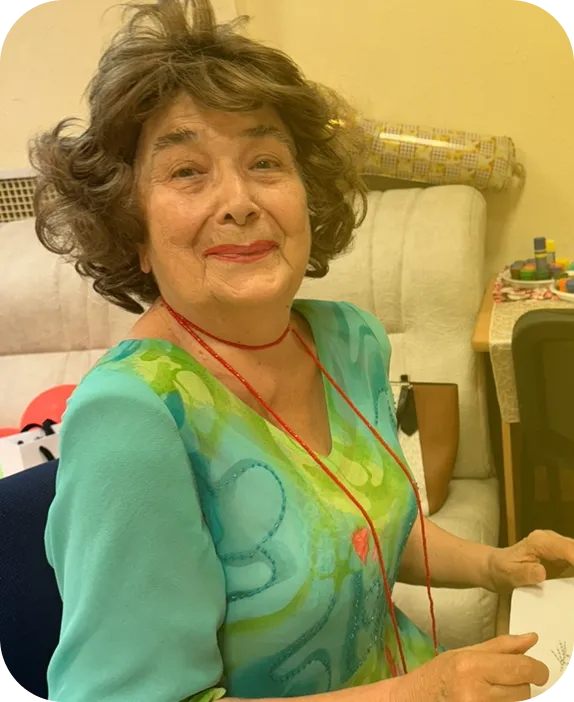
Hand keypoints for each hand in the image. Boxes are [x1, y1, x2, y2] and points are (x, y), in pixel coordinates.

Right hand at [398, 633, 548, 701]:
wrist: (414, 700)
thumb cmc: (439, 674)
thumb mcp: (465, 653)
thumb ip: (501, 647)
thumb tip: (532, 638)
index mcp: (472, 666)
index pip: (522, 668)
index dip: (537, 669)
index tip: (538, 670)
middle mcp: (476, 693)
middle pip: (524, 690)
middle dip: (519, 684)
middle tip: (500, 680)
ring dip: (512, 698)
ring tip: (491, 692)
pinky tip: (488, 700)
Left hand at [485, 529, 573, 593]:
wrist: (496, 567)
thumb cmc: (502, 569)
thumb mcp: (510, 574)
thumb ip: (526, 573)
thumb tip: (542, 572)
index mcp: (540, 541)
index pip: (567, 548)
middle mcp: (551, 540)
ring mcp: (557, 547)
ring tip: (573, 583)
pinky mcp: (561, 556)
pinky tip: (572, 582)